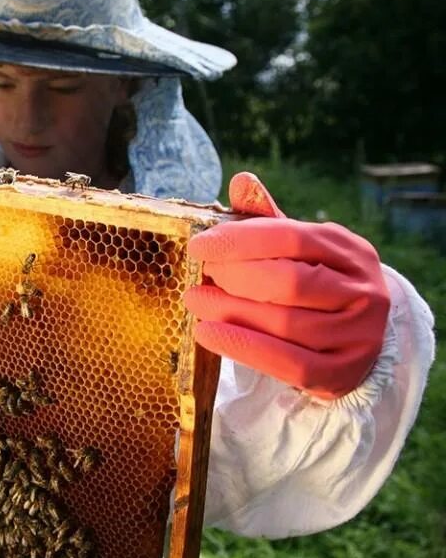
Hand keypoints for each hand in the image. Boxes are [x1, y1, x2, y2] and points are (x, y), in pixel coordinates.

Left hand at [182, 172, 390, 398]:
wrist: (358, 342)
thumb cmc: (318, 286)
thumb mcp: (302, 251)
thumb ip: (269, 222)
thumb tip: (240, 182)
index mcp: (350, 252)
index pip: (292, 237)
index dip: (241, 240)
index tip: (199, 245)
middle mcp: (362, 293)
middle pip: (290, 281)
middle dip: (236, 276)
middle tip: (200, 275)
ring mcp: (356, 336)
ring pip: (285, 323)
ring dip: (230, 311)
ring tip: (195, 300)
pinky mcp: (340, 375)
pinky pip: (286, 363)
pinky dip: (242, 347)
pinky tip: (208, 333)